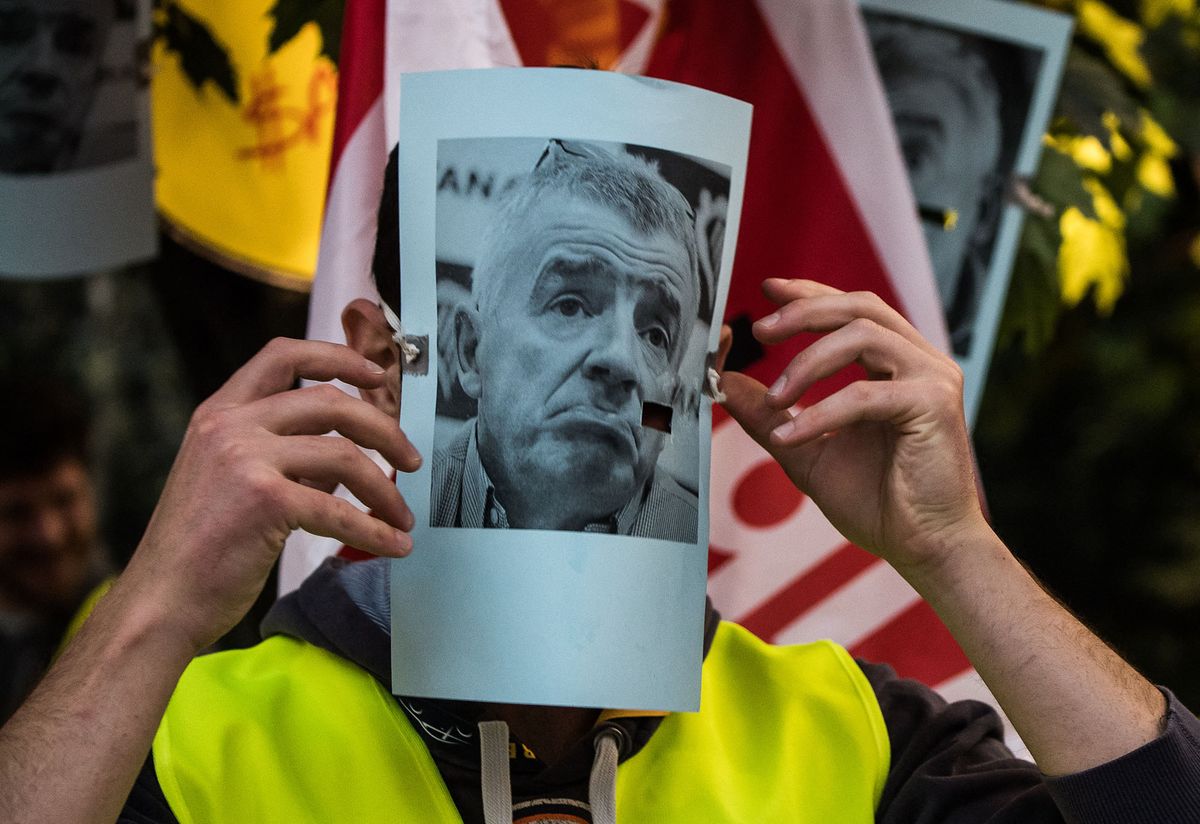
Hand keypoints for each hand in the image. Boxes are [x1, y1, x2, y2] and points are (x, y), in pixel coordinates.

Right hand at [116, 338, 421, 653]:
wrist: (159, 603)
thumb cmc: (198, 551)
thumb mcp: (231, 480)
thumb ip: (283, 457)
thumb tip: (348, 456)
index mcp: (218, 412)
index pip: (283, 354)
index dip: (338, 357)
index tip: (377, 374)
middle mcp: (229, 425)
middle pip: (331, 401)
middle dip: (384, 430)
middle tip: (411, 459)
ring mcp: (245, 459)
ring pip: (345, 455)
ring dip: (386, 489)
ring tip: (404, 516)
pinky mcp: (265, 500)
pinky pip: (340, 511)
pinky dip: (376, 531)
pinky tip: (394, 545)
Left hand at [719, 279, 984, 572]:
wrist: (924, 548)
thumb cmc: (878, 502)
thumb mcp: (805, 449)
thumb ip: (769, 412)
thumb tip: (724, 381)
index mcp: (895, 365)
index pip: (851, 309)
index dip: (809, 294)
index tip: (768, 290)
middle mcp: (919, 362)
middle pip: (859, 306)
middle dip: (804, 311)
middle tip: (760, 330)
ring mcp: (932, 378)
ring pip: (863, 335)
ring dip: (808, 361)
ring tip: (775, 397)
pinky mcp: (934, 405)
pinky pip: (864, 395)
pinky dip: (820, 413)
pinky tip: (790, 435)